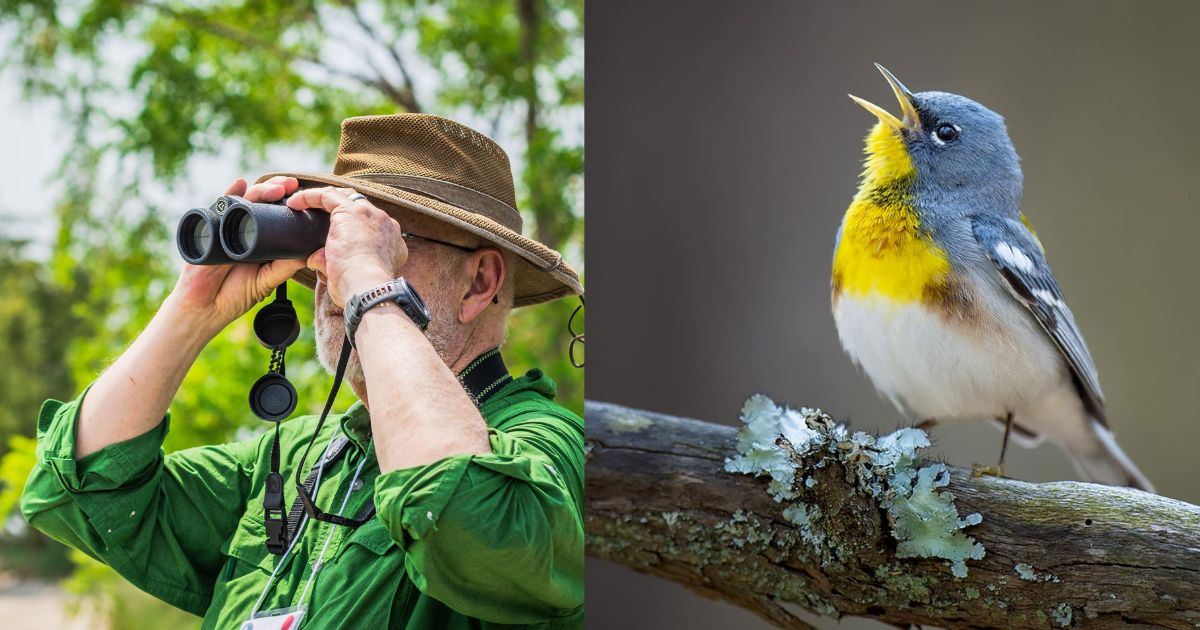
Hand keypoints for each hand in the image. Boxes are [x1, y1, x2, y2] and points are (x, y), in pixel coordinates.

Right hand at [167, 176, 308, 334]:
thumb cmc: (235, 295)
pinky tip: (240, 184)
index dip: (289, 204)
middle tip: (293, 185)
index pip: (276, 214)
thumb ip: (283, 267)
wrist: (205, 308)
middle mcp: (244, 229)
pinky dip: (229, 193)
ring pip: (245, 201)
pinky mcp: (209, 229)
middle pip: (262, 202)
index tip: (306, 196)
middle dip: (277, 190)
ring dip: (260, 191)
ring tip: (276, 188)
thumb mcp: (266, 280)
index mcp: (260, 239)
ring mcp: (227, 227)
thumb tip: (307, 252)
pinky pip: (219, 207)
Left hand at [286, 186, 407, 307]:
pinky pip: (327, 196)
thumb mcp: (351, 277)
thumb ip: (334, 264)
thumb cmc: (360, 290)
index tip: (336, 234)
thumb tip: (315, 260)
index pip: (371, 226)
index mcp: (392, 243)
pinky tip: (294, 203)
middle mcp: (385, 224)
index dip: (354, 227)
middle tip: (319, 213)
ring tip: (303, 205)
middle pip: (360, 206)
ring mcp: (370, 215)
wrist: (366, 287)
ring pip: (344, 197)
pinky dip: (309, 197)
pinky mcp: (350, 210)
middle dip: (340, 207)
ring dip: (323, 200)